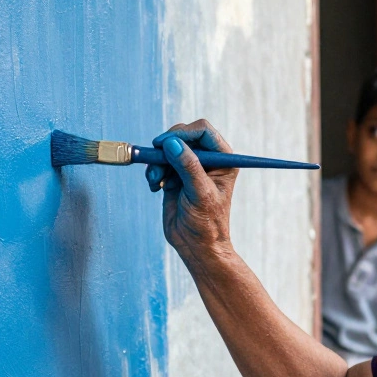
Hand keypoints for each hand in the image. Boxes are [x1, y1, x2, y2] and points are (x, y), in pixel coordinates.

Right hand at [144, 120, 237, 264]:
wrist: (196, 245)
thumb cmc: (207, 223)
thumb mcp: (200, 193)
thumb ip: (188, 167)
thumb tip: (172, 144)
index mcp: (223, 159)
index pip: (203, 131)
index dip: (182, 133)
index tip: (165, 144)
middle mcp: (207, 159)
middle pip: (182, 136)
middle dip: (167, 147)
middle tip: (156, 161)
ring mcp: (190, 167)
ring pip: (168, 149)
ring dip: (157, 162)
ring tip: (156, 180)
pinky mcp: (175, 176)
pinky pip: (160, 163)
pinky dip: (154, 171)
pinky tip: (155, 186)